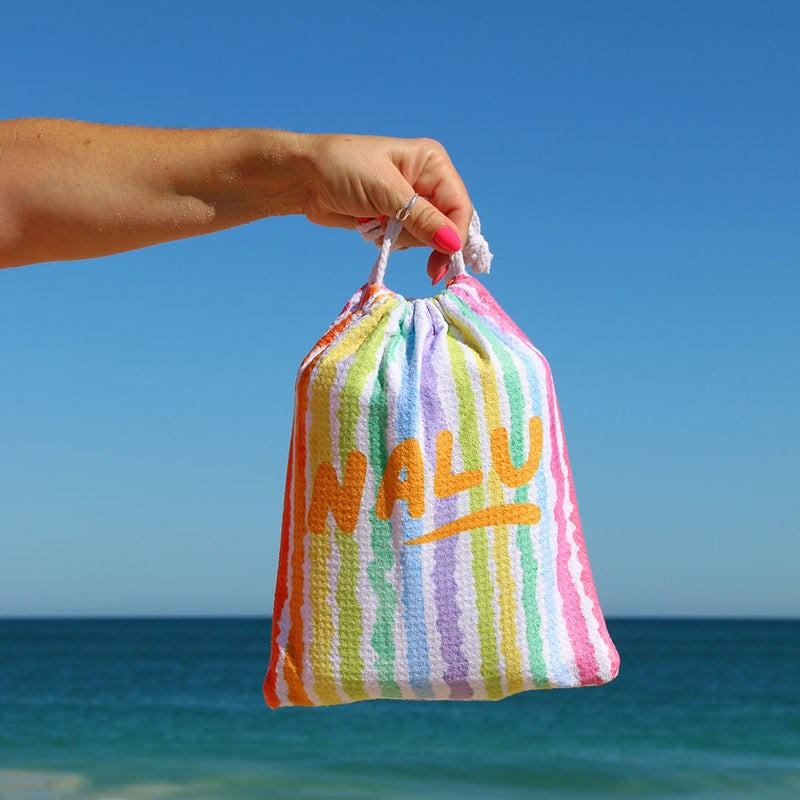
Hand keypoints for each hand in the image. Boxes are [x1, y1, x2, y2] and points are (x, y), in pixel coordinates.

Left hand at [300, 134, 471, 282]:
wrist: (304, 178)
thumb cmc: (342, 170)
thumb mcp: (385, 193)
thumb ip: (422, 219)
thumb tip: (454, 244)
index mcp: (432, 162)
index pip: (459, 206)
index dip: (454, 236)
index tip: (441, 261)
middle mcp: (427, 180)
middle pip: (447, 225)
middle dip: (425, 238)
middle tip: (401, 242)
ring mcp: (411, 200)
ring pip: (427, 237)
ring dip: (404, 240)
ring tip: (378, 224)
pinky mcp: (395, 216)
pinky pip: (408, 240)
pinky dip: (392, 242)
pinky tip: (372, 228)